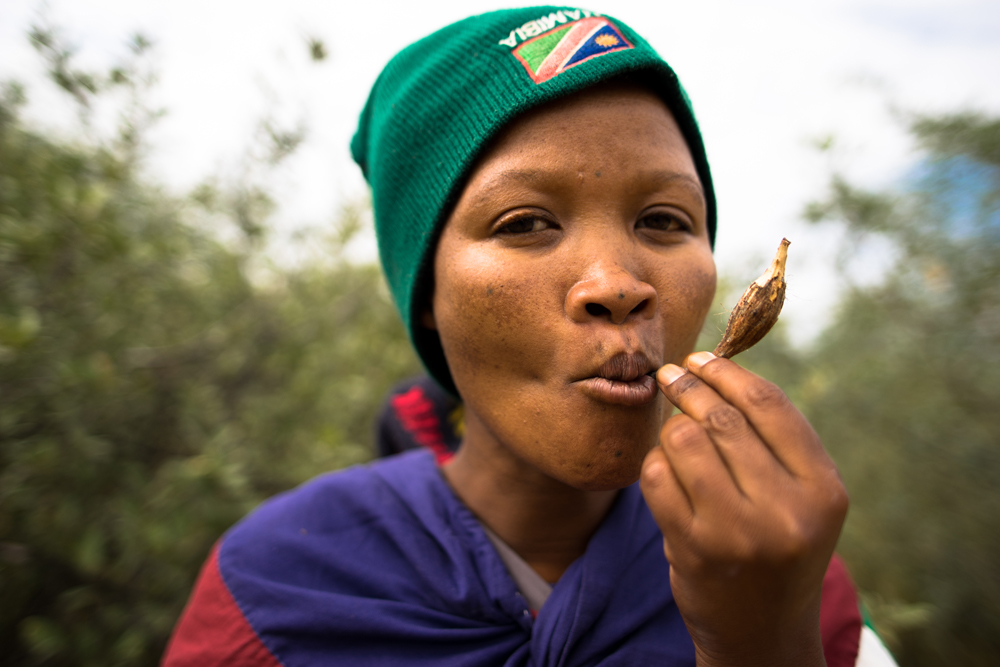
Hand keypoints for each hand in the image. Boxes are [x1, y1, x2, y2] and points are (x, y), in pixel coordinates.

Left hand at [640, 351, 847, 666]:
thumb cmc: (778, 548)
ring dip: (671, 428)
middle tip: (672, 375)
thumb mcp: (801, 499)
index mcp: (823, 490)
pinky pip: (657, 476)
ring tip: (674, 433)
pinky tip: (664, 470)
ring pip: (684, 441)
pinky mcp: (694, 548)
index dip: (728, 373)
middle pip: (723, 419)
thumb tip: (716, 365)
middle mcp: (786, 512)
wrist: (763, 632)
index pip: (769, 406)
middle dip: (690, 387)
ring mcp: (738, 533)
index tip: (702, 357)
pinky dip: (654, 464)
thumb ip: (774, 441)